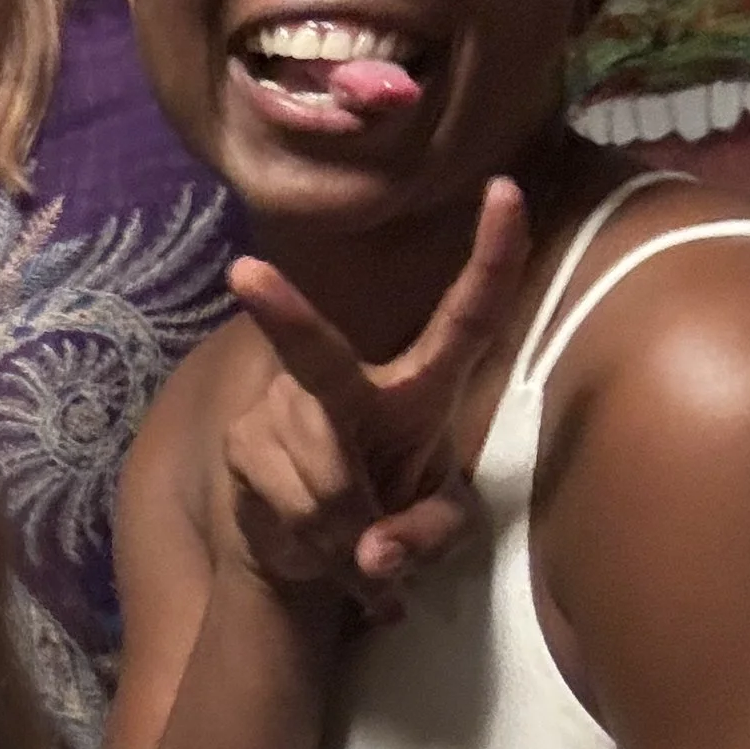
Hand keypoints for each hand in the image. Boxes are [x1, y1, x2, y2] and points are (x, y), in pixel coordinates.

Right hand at [219, 180, 530, 613]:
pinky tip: (308, 536)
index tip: (506, 189)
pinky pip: (287, 503)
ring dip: (341, 529)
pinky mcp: (243, 439)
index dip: (492, 257)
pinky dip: (311, 540)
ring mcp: (286, 406)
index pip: (467, 317)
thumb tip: (372, 559)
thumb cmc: (389, 522)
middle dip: (284, 317)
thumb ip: (420, 542)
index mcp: (422, 388)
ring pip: (320, 479)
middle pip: (320, 357)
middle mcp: (351, 383)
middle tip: (244, 274)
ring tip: (346, 536)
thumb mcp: (430, 537)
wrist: (305, 553)